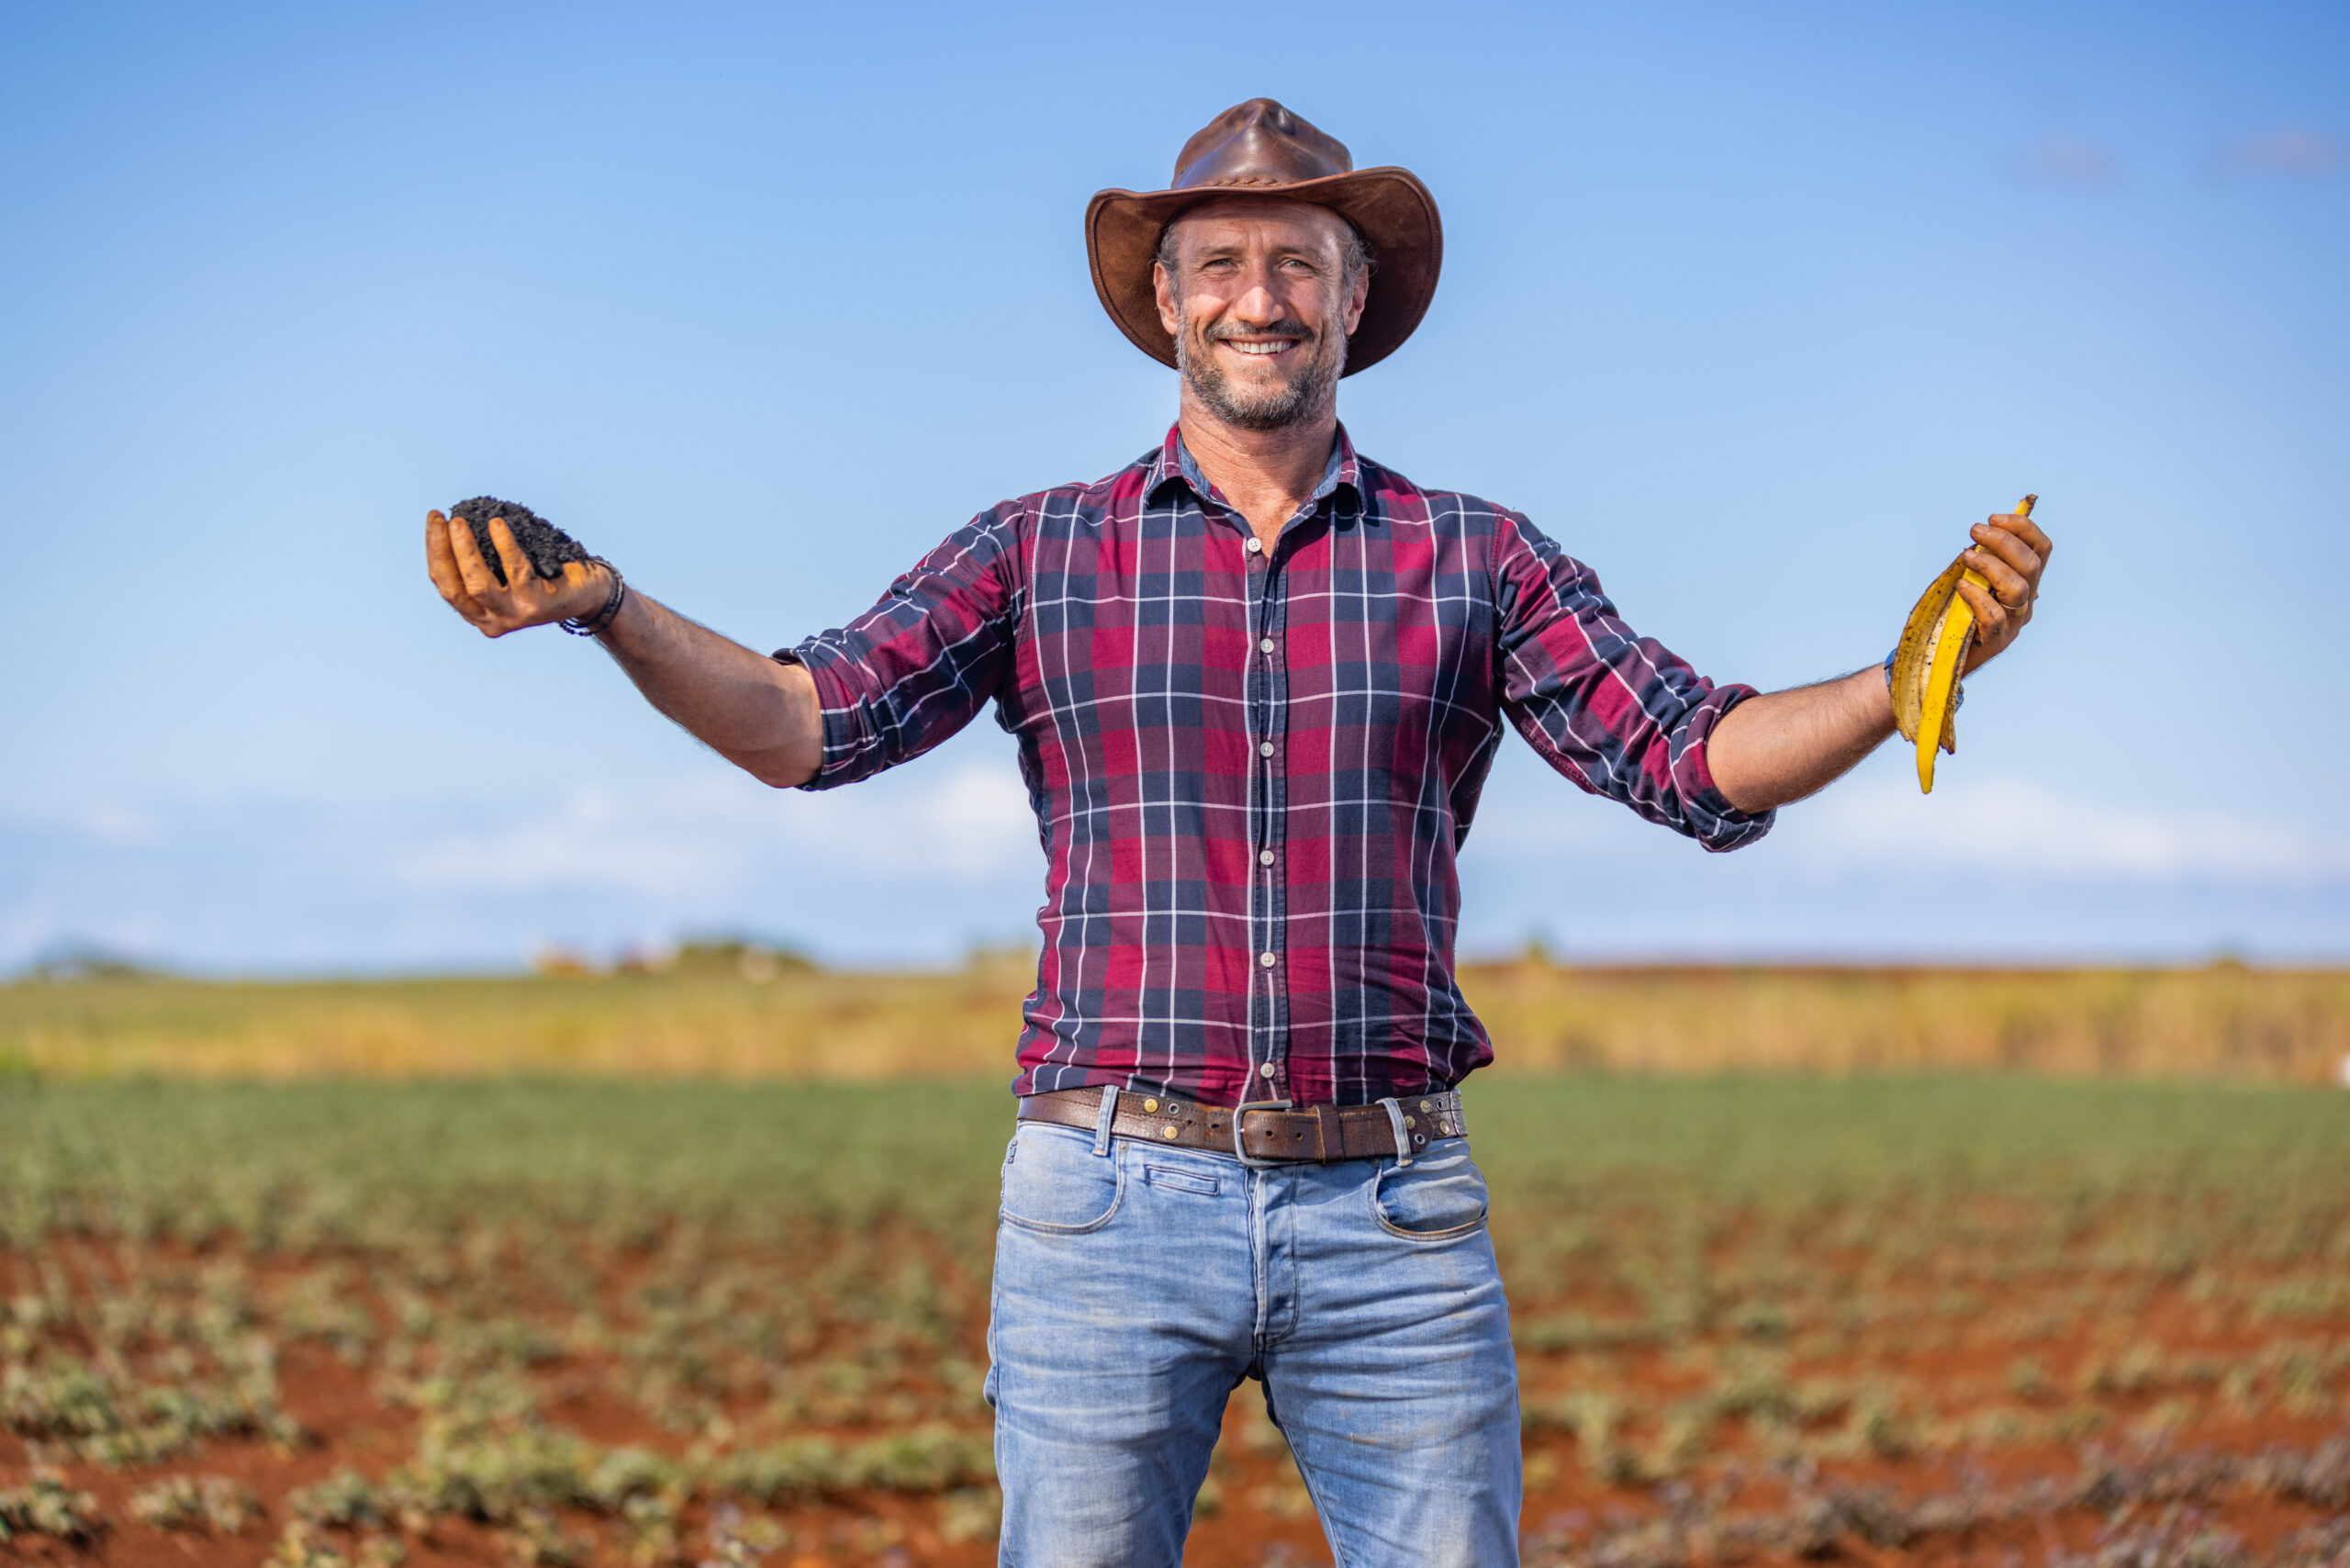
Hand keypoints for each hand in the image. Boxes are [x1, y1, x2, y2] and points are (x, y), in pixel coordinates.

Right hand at [425, 510, 610, 637]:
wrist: (589, 594)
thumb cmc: (543, 575)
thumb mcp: (505, 572)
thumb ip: (481, 560)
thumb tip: (454, 524)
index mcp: (478, 613)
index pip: (445, 584)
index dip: (435, 551)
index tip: (434, 519)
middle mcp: (493, 620)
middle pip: (454, 588)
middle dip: (442, 551)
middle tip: (443, 519)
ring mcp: (516, 615)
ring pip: (478, 585)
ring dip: (465, 551)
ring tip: (460, 522)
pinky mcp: (539, 605)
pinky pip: (517, 571)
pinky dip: (505, 546)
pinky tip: (498, 525)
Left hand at [1957, 509, 2052, 672]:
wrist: (1947, 656)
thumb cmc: (1959, 611)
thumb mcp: (1974, 577)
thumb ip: (1982, 558)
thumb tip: (1981, 530)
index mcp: (2026, 581)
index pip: (2041, 549)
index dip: (2023, 528)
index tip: (1994, 517)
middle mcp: (2027, 600)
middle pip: (2031, 565)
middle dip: (2003, 541)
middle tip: (1975, 530)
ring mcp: (2014, 622)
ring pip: (2018, 588)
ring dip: (1991, 566)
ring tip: (1966, 556)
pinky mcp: (1996, 641)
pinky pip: (1995, 617)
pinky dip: (1978, 597)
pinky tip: (1962, 586)